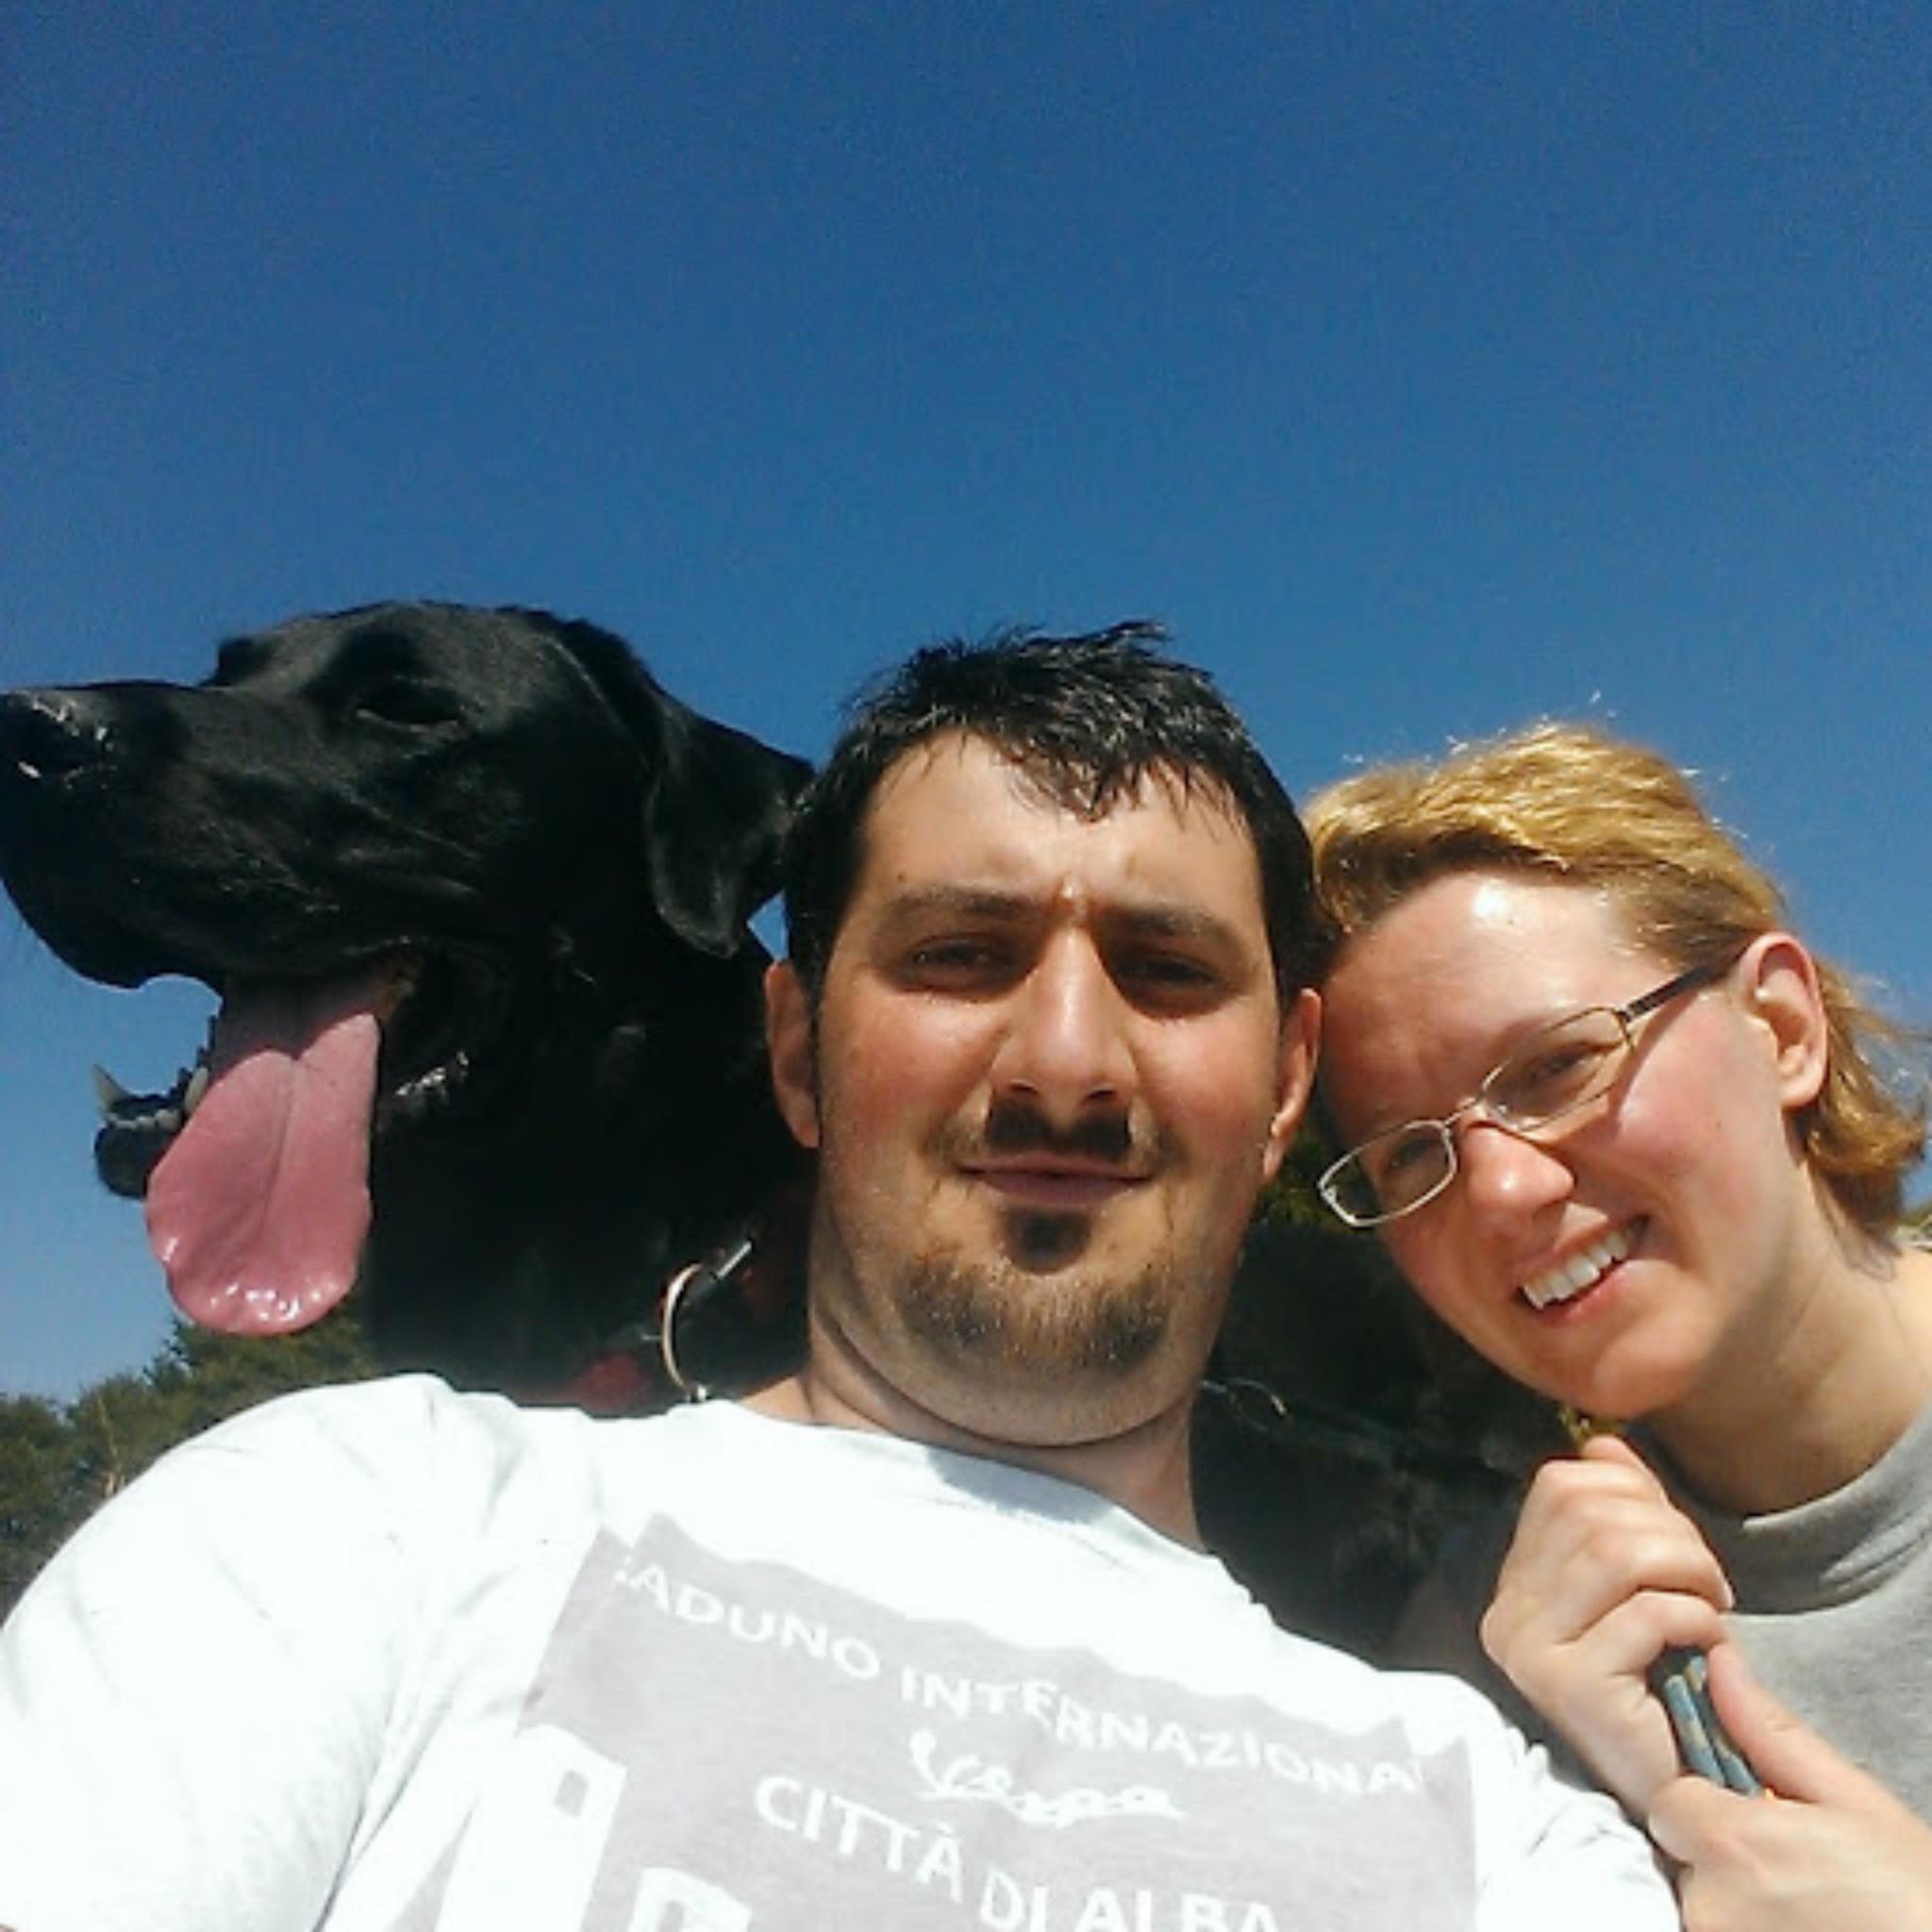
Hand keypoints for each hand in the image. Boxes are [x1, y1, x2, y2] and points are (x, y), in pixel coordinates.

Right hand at [1480, 1433, 1730, 1813]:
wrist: (1690, 1781)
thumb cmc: (1669, 1677)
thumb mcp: (1640, 1579)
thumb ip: (1619, 1510)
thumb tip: (1602, 1442)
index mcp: (1514, 1584)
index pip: (1561, 1486)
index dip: (1632, 1491)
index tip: (1674, 1536)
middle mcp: (1506, 1615)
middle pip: (1591, 1512)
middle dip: (1672, 1531)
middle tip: (1707, 1578)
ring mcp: (1532, 1653)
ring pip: (1617, 1553)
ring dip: (1689, 1568)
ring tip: (1714, 1603)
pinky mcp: (1573, 1688)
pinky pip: (1648, 1613)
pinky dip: (1699, 1618)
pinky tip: (1711, 1644)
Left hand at [1650, 1644, 1931, 1929]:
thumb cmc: (1915, 1897)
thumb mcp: (1855, 1805)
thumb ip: (1771, 1736)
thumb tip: (1721, 1668)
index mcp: (1734, 1843)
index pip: (1670, 1802)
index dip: (1708, 1803)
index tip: (1754, 1816)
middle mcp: (1711, 1903)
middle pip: (1682, 1855)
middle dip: (1724, 1852)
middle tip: (1792, 1865)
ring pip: (1700, 1900)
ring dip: (1736, 1897)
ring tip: (1804, 1900)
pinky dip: (1746, 1926)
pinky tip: (1801, 1924)